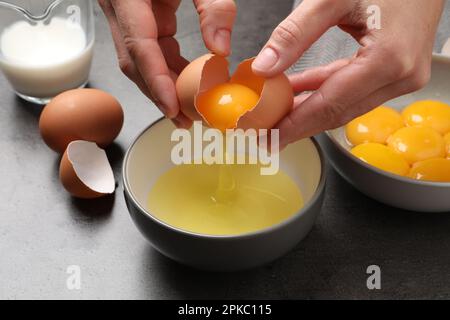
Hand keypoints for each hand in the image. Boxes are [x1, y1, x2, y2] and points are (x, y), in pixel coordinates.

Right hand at [99, 0, 236, 127]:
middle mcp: (120, 9)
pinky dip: (169, 72)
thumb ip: (213, 7)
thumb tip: (221, 51)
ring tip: (188, 113)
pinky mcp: (141, 21)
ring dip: (164, 89)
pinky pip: (150, 53)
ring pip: (140, 63)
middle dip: (160, 95)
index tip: (172, 107)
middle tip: (186, 120)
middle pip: (136, 63)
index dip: (156, 80)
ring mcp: (127, 17)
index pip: (139, 46)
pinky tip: (187, 87)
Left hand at [252, 0, 443, 147]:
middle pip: (338, 112)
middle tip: (267, 135)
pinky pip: (354, 90)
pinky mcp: (398, 72)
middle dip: (299, 125)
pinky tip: (299, 93)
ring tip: (276, 114)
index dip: (295, 124)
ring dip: (310, 108)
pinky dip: (325, 91)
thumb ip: (295, 33)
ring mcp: (403, 77)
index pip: (329, 104)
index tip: (269, 137)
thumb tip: (264, 68)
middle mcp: (401, 76)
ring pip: (345, 105)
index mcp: (388, 59)